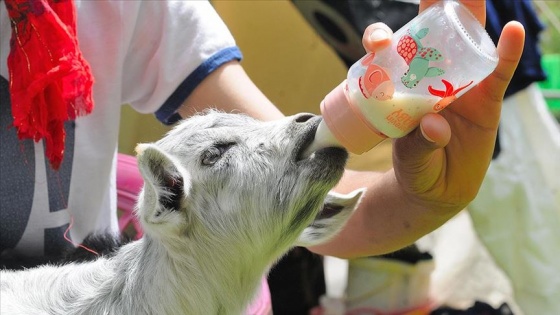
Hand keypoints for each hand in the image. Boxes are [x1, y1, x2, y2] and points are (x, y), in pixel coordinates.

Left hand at [362, 2, 525, 211]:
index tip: (379, 43)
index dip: (382, 39)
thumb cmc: (416, 167)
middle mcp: (431, 79)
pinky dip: (506, 54)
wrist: (439, 191)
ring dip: (470, 17)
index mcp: (403, 86)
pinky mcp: (487, 101)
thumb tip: (435, 125)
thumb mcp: (409, 159)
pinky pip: (498, 75)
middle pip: (430, 38)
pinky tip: (512, 32)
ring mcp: (460, 87)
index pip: (391, 54)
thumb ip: (418, 145)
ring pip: (466, 46)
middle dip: (431, 10)